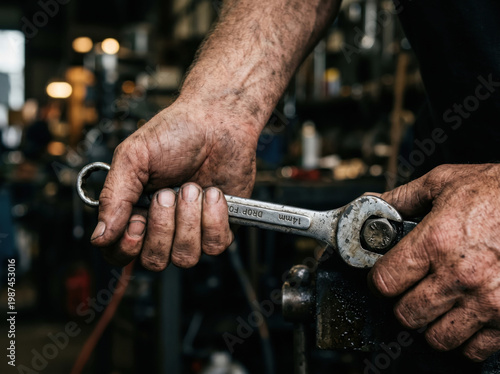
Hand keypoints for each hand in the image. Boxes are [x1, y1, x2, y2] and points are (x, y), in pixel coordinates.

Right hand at [90, 98, 259, 269]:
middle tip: (167, 193)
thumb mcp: (133, 158)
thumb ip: (114, 197)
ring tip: (193, 188)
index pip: (120, 253)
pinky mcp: (220, 227)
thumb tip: (99, 237)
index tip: (137, 223)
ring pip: (185, 257)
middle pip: (154, 261)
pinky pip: (215, 246)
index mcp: (134, 212)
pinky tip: (214, 193)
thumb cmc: (174, 134)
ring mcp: (192, 230)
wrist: (216, 121)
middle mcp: (162, 227)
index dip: (127, 248)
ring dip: (189, 220)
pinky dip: (214, 218)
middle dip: (163, 227)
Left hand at [368, 164, 499, 360]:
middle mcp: (459, 276)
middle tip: (411, 291)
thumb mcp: (444, 182)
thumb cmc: (498, 191)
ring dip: (432, 324)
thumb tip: (372, 205)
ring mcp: (487, 300)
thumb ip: (403, 198)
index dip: (378, 281)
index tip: (383, 279)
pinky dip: (466, 339)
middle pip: (407, 314)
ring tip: (438, 305)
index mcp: (436, 242)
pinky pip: (475, 349)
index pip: (385, 282)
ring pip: (437, 337)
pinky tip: (465, 317)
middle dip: (402, 303)